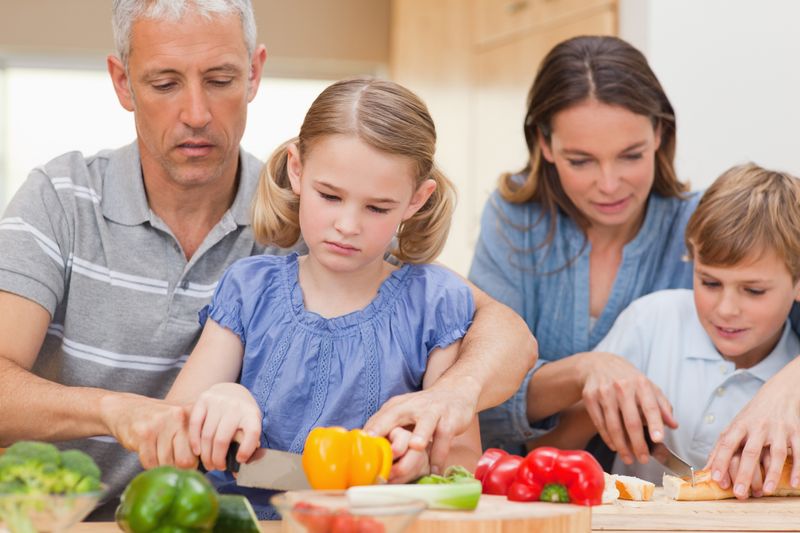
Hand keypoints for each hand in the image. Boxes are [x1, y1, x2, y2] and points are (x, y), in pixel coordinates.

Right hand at [100, 392, 196, 468]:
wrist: (127, 408)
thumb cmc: (158, 421)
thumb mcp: (181, 421)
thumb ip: (195, 438)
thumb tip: (208, 462)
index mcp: (192, 415)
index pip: (201, 451)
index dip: (193, 463)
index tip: (187, 465)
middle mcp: (178, 417)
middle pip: (185, 460)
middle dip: (178, 468)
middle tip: (171, 463)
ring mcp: (160, 424)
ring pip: (166, 463)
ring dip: (161, 467)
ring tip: (158, 455)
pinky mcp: (143, 433)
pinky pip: (150, 463)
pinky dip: (149, 465)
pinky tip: (148, 454)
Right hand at [188, 383, 261, 471]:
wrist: (230, 390)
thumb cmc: (241, 415)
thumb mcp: (250, 425)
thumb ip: (248, 446)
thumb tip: (236, 473)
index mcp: (251, 414)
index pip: (252, 433)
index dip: (246, 450)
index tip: (240, 460)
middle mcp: (235, 406)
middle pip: (222, 440)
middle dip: (218, 459)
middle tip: (217, 468)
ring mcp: (218, 402)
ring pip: (207, 435)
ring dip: (206, 455)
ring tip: (208, 464)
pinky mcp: (203, 399)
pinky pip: (195, 424)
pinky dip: (194, 441)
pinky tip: (197, 451)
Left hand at [364, 382, 477, 473]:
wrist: (455, 392)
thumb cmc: (423, 409)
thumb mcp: (403, 412)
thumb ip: (385, 426)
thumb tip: (363, 446)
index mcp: (398, 406)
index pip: (380, 416)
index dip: (370, 429)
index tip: (358, 442)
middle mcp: (413, 406)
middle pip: (396, 414)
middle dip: (386, 426)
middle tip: (376, 442)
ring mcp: (433, 412)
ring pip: (426, 422)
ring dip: (421, 434)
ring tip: (415, 446)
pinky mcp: (450, 420)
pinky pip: (445, 438)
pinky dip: (440, 454)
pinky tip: (435, 468)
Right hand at [577, 352, 676, 464]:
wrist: (598, 364)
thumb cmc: (627, 379)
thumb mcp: (647, 386)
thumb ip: (662, 406)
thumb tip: (673, 425)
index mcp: (640, 383)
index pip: (650, 407)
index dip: (655, 424)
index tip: (659, 440)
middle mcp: (622, 387)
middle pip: (631, 422)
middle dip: (638, 444)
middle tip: (643, 458)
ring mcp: (604, 392)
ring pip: (613, 426)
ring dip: (622, 446)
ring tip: (629, 458)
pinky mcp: (590, 398)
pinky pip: (600, 424)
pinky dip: (608, 438)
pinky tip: (615, 446)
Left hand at [706, 361, 799, 498]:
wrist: (779, 394)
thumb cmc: (753, 415)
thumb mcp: (735, 426)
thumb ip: (721, 447)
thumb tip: (707, 469)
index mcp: (740, 425)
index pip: (727, 444)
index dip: (720, 461)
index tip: (716, 478)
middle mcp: (758, 426)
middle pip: (750, 451)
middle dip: (745, 473)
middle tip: (739, 493)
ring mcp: (778, 429)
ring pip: (775, 453)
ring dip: (771, 473)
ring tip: (765, 491)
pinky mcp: (795, 432)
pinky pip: (798, 451)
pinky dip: (797, 468)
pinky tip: (793, 483)